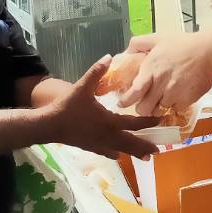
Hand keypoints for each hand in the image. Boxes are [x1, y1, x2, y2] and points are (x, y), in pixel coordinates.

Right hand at [42, 59, 159, 159]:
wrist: (49, 126)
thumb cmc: (67, 107)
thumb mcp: (82, 86)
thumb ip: (96, 72)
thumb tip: (109, 56)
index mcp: (109, 121)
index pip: (134, 124)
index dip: (149, 122)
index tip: (161, 120)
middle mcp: (108, 135)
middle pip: (131, 142)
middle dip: (145, 145)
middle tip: (159, 150)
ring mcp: (99, 144)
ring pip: (121, 150)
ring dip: (134, 152)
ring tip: (146, 157)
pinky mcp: (90, 148)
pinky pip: (107, 152)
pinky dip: (115, 153)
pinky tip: (117, 155)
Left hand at [115, 33, 211, 116]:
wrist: (209, 52)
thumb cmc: (183, 44)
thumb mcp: (158, 38)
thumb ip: (138, 43)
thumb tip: (125, 52)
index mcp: (151, 70)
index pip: (133, 93)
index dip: (126, 100)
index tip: (123, 102)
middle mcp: (160, 84)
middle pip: (143, 108)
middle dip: (142, 107)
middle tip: (145, 102)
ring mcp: (174, 94)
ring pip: (159, 111)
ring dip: (158, 107)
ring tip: (163, 97)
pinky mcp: (186, 101)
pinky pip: (175, 109)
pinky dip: (174, 105)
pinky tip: (178, 95)